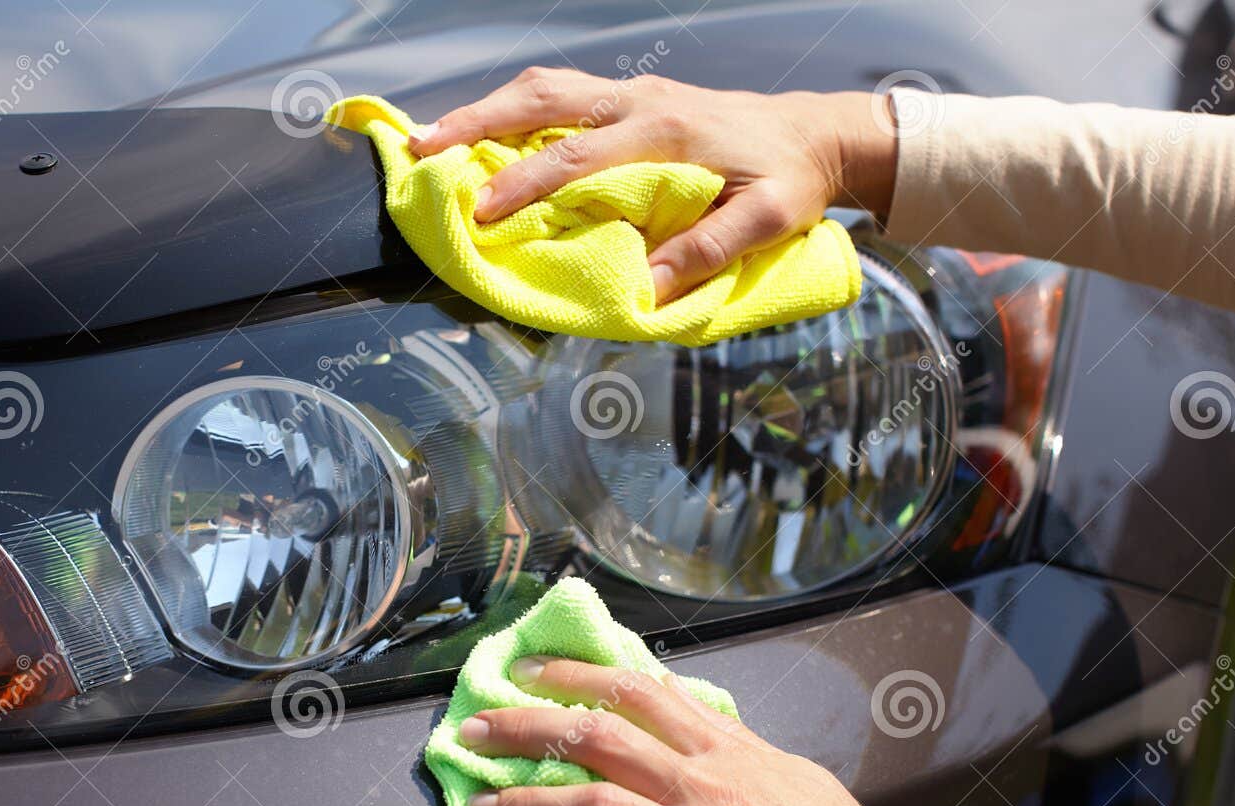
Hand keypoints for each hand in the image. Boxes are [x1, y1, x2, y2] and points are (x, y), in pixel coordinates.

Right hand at [408, 68, 897, 303]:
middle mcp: (640, 101)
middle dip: (475, 123)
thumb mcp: (768, 220)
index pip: (577, 158)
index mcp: (667, 132)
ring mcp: (632, 93)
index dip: (523, 186)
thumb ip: (708, 250)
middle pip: (542, 100)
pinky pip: (561, 95)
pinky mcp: (631, 98)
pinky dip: (515, 110)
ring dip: (485, 109)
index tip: (480, 217)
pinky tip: (484, 132)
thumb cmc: (790, 181)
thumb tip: (646, 288)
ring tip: (434, 137)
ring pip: (545, 88)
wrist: (815, 133)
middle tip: (420, 148)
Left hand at [458, 658, 1016, 805]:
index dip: (571, 675)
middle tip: (473, 730)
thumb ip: (733, 750)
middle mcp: (701, 783)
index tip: (525, 670)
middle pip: (595, 738)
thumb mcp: (788, 774)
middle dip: (525, 728)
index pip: (635, 692)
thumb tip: (697, 726)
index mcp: (722, 749)